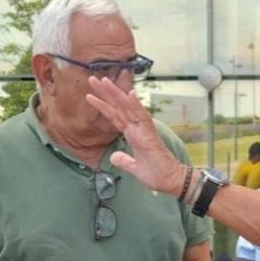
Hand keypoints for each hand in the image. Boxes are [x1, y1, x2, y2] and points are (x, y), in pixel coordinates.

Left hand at [85, 76, 186, 194]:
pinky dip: (136, 106)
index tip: (89, 95)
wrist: (170, 182)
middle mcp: (137, 129)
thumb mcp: (134, 168)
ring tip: (104, 81)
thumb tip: (113, 157)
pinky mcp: (150, 136)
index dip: (102, 105)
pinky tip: (130, 94)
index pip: (115, 116)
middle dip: (106, 93)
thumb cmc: (156, 174)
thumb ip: (124, 161)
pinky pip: (143, 118)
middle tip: (92, 78)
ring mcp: (144, 130)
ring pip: (128, 108)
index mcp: (133, 135)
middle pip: (119, 107)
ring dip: (116, 94)